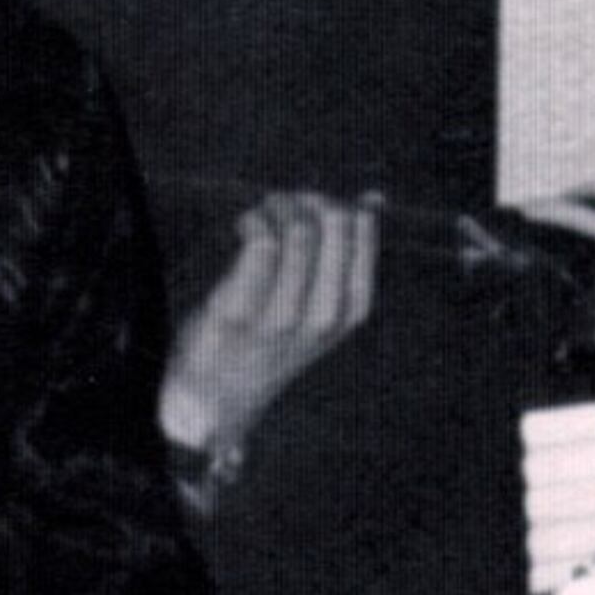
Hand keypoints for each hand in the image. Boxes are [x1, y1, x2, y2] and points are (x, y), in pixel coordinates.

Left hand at [158, 192, 378, 472]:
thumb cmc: (270, 339)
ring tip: (261, 214)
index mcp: (350, 310)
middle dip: (305, 199)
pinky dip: (254, 221)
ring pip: (298, 230)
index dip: (333, 202)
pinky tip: (245, 226)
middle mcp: (323, 315)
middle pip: (332, 222)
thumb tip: (374, 198)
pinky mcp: (239, 312)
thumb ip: (348, 254)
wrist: (219, 395)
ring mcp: (282, 316)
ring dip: (276, 206)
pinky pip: (261, 244)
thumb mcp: (321, 304)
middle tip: (280, 204)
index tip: (309, 206)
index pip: (360, 228)